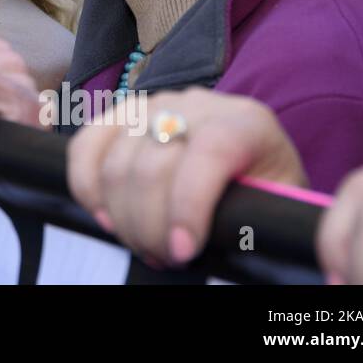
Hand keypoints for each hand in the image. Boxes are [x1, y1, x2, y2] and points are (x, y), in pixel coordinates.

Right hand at [67, 88, 305, 265]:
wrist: (246, 160)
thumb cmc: (260, 190)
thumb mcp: (276, 202)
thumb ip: (259, 212)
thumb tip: (228, 236)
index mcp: (245, 122)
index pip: (208, 152)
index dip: (188, 204)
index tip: (183, 250)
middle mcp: (196, 105)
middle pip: (152, 166)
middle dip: (150, 226)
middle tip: (164, 257)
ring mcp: (152, 104)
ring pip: (116, 163)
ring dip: (122, 218)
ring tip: (144, 244)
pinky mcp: (119, 114)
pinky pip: (85, 145)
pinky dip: (86, 186)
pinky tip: (105, 216)